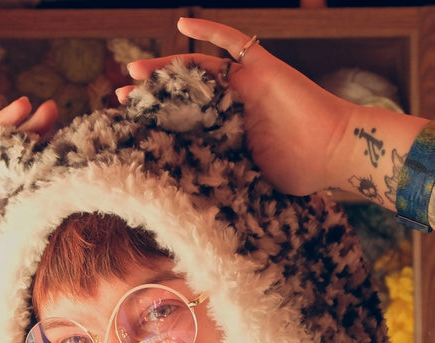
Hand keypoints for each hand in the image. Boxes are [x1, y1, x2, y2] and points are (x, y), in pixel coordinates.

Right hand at [0, 96, 57, 334]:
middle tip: (52, 109)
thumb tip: (67, 247)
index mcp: (2, 202)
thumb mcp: (4, 255)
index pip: (28, 171)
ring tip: (23, 104)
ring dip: (0, 120)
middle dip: (31, 129)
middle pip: (10, 150)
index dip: (45, 154)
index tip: (69, 140)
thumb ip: (27, 245)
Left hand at [121, 17, 355, 195]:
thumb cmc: (301, 173)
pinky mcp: (263, 67)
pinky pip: (235, 42)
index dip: (158, 123)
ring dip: (167, 66)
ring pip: (199, 68)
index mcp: (228, 132)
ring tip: (135, 69)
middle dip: (153, 95)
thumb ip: (225, 179)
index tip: (130, 128)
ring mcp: (247, 84)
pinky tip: (182, 23)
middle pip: (184, 93)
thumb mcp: (252, 181)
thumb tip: (191, 202)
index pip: (184, 122)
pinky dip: (210, 30)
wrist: (335, 153)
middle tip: (122, 95)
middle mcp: (233, 105)